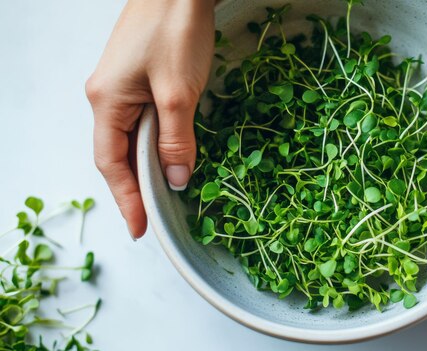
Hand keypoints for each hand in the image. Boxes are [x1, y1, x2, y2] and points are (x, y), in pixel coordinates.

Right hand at [86, 0, 214, 238]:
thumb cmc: (175, 30)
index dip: (126, 199)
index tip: (140, 229)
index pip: (111, 164)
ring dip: (147, 166)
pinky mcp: (138, 79)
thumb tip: (177, 179)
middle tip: (155, 218)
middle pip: (118, 154)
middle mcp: (107, 98)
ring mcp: (121, 88)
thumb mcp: (180, 93)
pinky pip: (142, 122)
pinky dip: (155, 143)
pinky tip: (170, 154)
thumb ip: (177, 139)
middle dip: (136, 188)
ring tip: (164, 196)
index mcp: (107, 103)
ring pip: (132, 139)